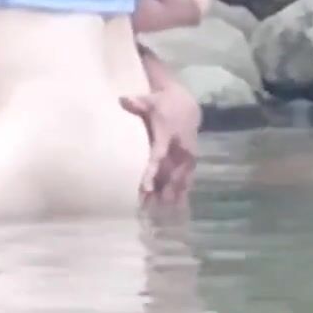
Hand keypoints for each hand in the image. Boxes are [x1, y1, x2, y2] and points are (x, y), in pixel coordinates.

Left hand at [121, 87, 199, 207]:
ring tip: (161, 212)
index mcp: (167, 134)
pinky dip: (182, 193)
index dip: (152, 172)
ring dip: (171, 195)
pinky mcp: (191, 161)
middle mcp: (179, 148)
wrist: (187, 104)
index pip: (159, 155)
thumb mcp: (151, 100)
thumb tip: (122, 99)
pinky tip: (177, 209)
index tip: (146, 188)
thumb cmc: (163, 103)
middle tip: (149, 207)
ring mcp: (187, 156)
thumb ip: (137, 102)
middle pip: (170, 173)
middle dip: (161, 191)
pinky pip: (187, 179)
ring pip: (180, 179)